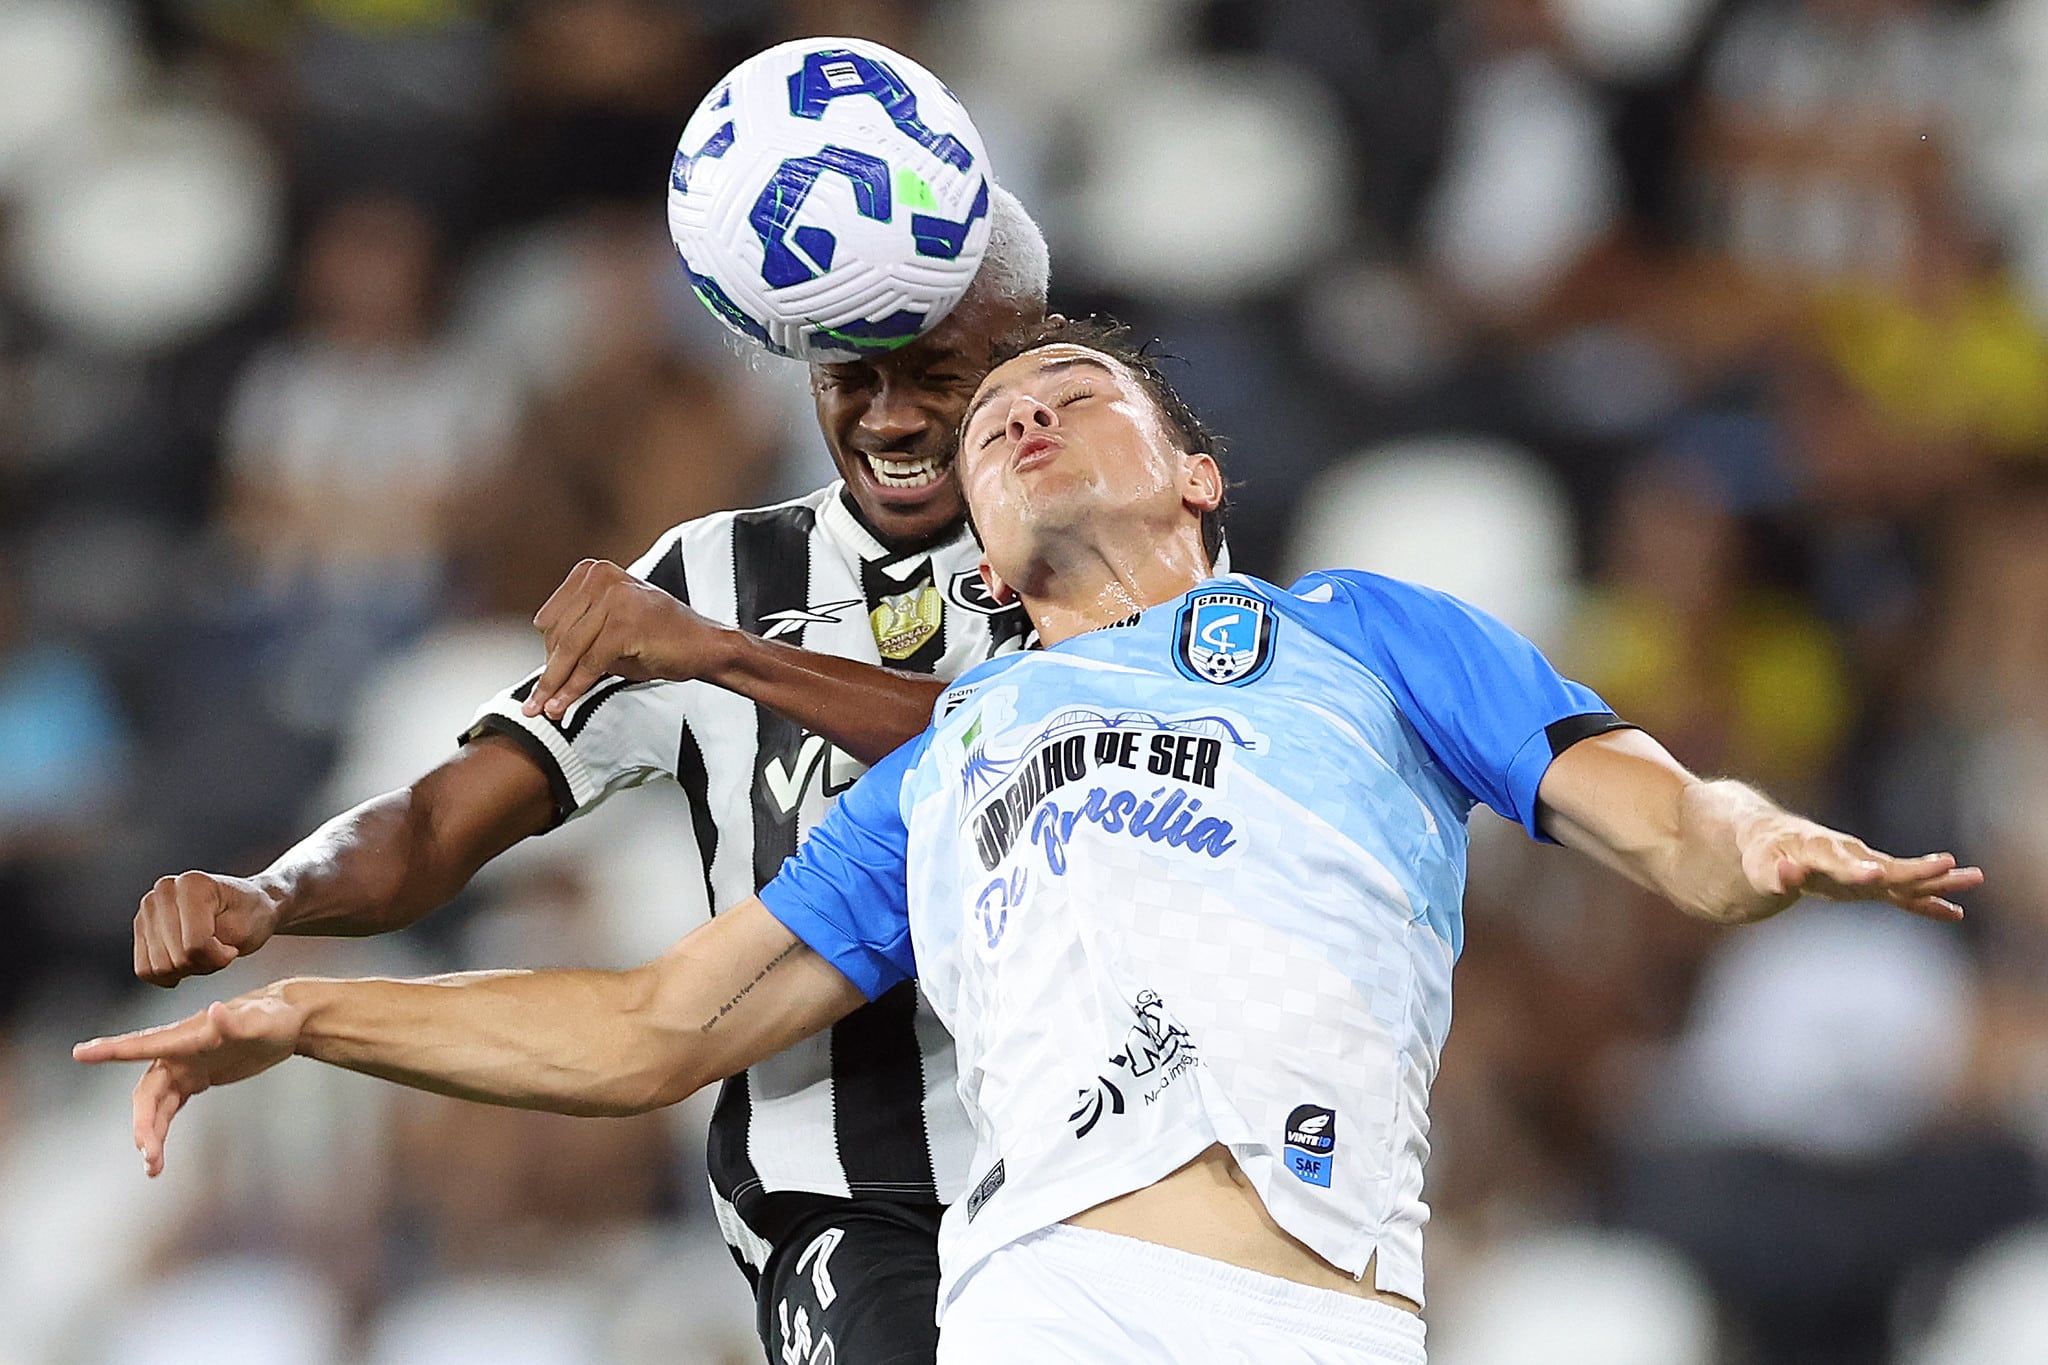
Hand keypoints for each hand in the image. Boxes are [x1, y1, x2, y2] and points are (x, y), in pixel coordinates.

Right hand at [73, 990, 304, 1176]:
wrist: (289, 1022)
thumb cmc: (275, 1016)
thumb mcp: (261, 1021)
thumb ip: (236, 1022)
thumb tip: (214, 1011)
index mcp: (187, 1035)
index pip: (143, 1044)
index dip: (112, 1049)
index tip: (80, 1052)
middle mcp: (178, 1050)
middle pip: (147, 1091)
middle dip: (143, 1123)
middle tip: (149, 1155)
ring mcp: (185, 1066)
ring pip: (155, 1105)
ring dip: (150, 1134)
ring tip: (153, 1168)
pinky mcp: (195, 1079)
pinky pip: (169, 1109)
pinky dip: (161, 1131)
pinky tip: (157, 1158)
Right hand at [133, 871, 281, 985]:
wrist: (249, 907)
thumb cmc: (251, 916)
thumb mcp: (243, 932)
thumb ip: (209, 947)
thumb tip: (178, 959)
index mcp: (192, 884)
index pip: (194, 944)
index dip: (218, 957)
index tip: (232, 947)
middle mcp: (164, 890)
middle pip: (176, 958)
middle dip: (203, 964)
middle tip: (220, 950)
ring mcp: (148, 908)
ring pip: (159, 967)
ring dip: (187, 969)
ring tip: (205, 951)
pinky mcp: (141, 927)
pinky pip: (145, 969)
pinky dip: (168, 974)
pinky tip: (187, 961)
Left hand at [523, 559, 734, 721]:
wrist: (705, 647)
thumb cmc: (663, 638)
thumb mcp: (610, 631)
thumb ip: (579, 638)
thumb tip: (547, 668)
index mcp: (595, 573)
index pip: (550, 617)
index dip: (545, 653)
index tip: (540, 680)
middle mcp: (602, 579)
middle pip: (556, 635)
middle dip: (549, 673)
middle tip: (539, 702)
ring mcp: (614, 599)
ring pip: (569, 650)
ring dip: (555, 685)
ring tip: (545, 708)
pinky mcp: (624, 623)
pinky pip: (589, 663)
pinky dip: (574, 688)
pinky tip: (565, 704)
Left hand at [1741, 823, 1982, 920]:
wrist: (1773, 839)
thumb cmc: (1764, 854)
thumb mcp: (1761, 867)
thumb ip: (1775, 874)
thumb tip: (1787, 875)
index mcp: (1821, 851)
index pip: (1842, 862)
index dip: (1858, 870)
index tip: (1877, 875)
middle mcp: (1850, 856)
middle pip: (1888, 865)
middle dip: (1918, 868)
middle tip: (1950, 865)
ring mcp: (1864, 867)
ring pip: (1905, 875)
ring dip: (1937, 879)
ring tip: (1974, 878)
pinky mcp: (1869, 881)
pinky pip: (1902, 893)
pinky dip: (1926, 903)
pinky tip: (1955, 913)